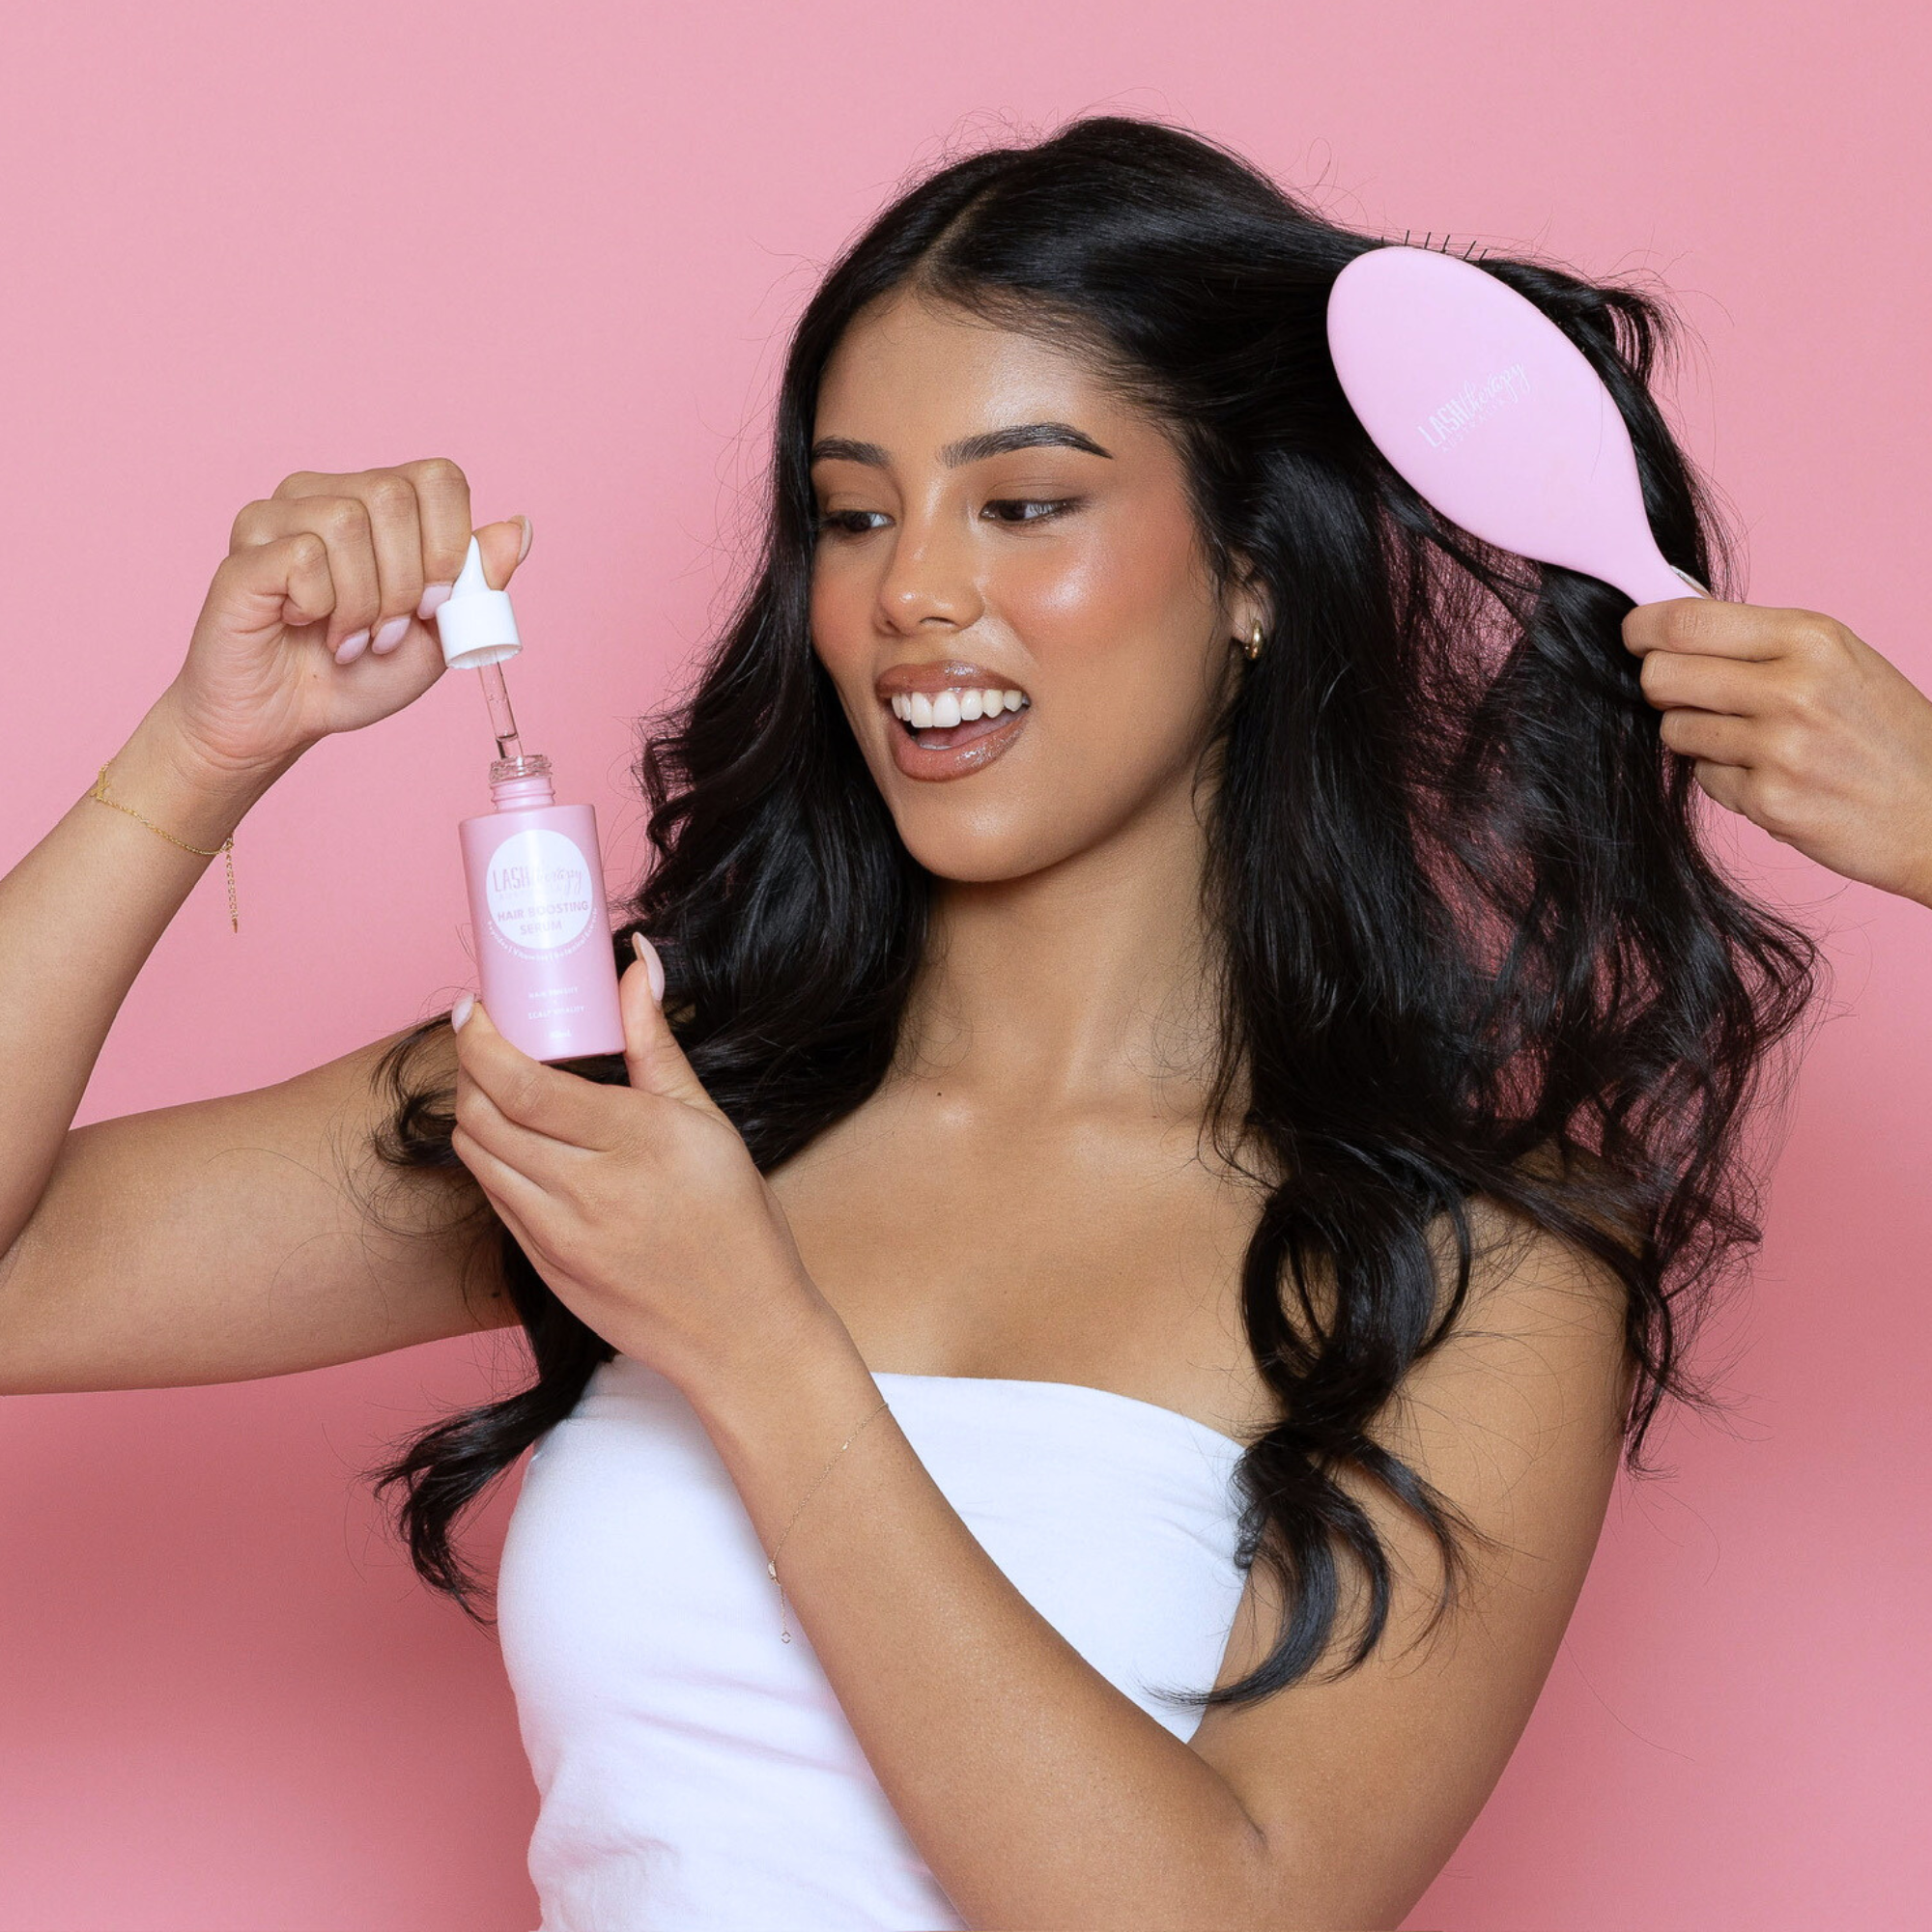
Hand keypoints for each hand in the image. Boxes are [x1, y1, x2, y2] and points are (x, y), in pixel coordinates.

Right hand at [159, 459, 530, 784]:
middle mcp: (325, 494)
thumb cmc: (358, 674)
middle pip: (394, 495)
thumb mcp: (440, 633)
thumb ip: (478, 581)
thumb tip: (520, 528)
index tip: (436, 603)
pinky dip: (318, 606)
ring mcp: (276, 515)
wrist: (284, 721)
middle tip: (387, 632)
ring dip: (362, 602)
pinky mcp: (244, 550)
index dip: (450, 543)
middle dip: (407, 581)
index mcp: (378, 505)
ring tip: (348, 639)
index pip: (438, 477)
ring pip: (346, 522)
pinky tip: (300, 623)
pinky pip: (301, 555)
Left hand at [446, 937, 836, 1392]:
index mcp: (635, 1141)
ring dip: (474, 1112)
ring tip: (500, 1087)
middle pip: (482, 1116)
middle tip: (486, 1040)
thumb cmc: (736, 1223)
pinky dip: (494, 1160)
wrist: (741, 1332)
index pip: (520, 1083)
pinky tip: (522, 1143)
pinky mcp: (545, 1269)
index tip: (474, 1008)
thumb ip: (655, 1041)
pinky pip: (496, 1200)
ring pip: (478, 1158)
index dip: (479, 1040)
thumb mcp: (707, 1121)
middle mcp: (588, 1191)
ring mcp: (560, 1237)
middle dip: (470, 1068)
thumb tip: (640, 963)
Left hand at [1624, 597, 1931, 906]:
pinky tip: (1772, 777)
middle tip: (1684, 693)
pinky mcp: (1768, 800)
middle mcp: (1793, 688)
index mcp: (1811, 638)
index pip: (1686, 621)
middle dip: (1659, 684)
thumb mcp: (1838, 660)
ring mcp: (1778, 748)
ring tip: (1749, 740)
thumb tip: (1670, 624)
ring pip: (1673, 729)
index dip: (1642, 628)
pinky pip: (1703, 778)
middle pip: (1662, 674)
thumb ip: (1760, 643)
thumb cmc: (1884, 731)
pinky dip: (1724, 778)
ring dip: (1694, 735)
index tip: (1633, 635)